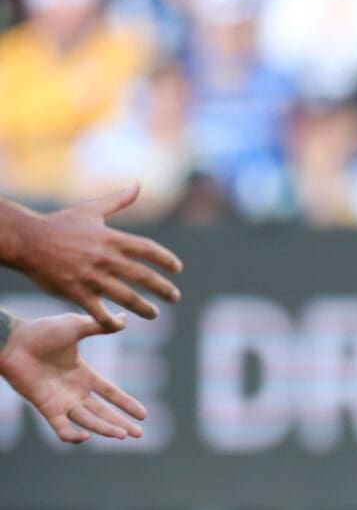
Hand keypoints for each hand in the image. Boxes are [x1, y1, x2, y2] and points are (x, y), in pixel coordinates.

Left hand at [0, 311, 146, 442]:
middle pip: (103, 412)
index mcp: (83, 374)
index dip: (127, 403)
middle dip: (121, 423)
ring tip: (122, 435)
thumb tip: (124, 319)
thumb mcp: (75, 326)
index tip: (144, 415)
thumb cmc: (40, 332)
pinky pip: (60, 427)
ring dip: (105, 429)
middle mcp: (74, 391)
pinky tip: (86, 437)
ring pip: (87, 421)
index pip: (110, 393)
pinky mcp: (45, 407)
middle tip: (139, 434)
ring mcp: (60, 401)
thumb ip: (99, 327)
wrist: (12, 341)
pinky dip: (72, 435)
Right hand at [10, 186, 182, 326]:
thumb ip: (118, 200)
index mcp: (112, 239)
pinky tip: (120, 325)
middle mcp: (105, 258)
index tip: (177, 269)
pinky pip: (98, 312)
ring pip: (126, 297)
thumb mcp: (91, 209)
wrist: (27, 240)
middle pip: (143, 276)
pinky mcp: (76, 292)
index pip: (149, 249)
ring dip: (144, 308)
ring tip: (154, 314)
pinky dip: (111, 322)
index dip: (166, 259)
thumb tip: (138, 184)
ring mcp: (91, 277)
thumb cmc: (60, 224)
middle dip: (163, 288)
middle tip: (175, 297)